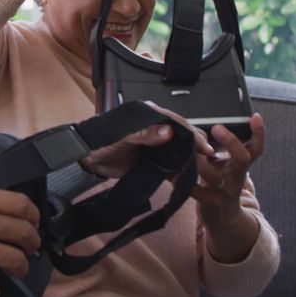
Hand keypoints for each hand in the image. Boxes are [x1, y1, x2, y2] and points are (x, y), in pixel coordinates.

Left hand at [80, 101, 213, 177]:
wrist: (87, 159)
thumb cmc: (100, 141)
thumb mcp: (120, 136)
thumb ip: (142, 133)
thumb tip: (168, 132)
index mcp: (149, 116)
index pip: (176, 121)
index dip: (191, 133)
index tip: (203, 145)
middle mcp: (156, 129)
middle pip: (182, 136)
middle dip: (195, 147)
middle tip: (207, 159)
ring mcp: (156, 145)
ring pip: (179, 151)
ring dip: (189, 160)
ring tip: (200, 171)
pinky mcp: (153, 160)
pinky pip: (171, 166)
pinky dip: (179, 173)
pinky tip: (186, 180)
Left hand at [191, 113, 265, 262]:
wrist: (221, 218)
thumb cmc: (218, 184)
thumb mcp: (224, 165)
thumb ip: (216, 148)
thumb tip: (199, 128)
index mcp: (240, 165)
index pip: (256, 148)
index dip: (259, 133)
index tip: (256, 117)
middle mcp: (236, 177)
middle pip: (242, 159)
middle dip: (231, 142)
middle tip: (217, 128)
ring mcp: (225, 191)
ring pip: (214, 175)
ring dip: (198, 161)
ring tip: (185, 148)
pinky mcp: (210, 203)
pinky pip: (197, 191)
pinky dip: (183, 180)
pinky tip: (171, 173)